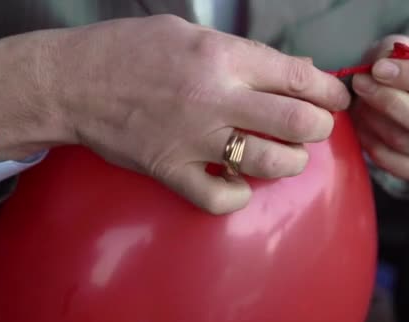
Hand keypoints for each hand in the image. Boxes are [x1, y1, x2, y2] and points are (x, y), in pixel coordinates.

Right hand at [0, 15, 349, 213]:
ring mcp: (192, 139)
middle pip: (297, 122)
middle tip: (314, 128)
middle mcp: (213, 98)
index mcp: (221, 57)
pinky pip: (220, 199)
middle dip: (319, 128)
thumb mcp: (188, 33)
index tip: (336, 99)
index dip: (330, 91)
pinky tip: (239, 184)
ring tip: (287, 156)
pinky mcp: (171, 170)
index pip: (298, 77)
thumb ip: (244, 53)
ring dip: (291, 162)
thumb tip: (295, 72)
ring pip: (269, 162)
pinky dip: (239, 196)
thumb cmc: (129, 50)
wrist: (72, 82)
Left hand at [351, 35, 408, 180]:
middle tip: (360, 83)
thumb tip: (382, 64)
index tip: (379, 69)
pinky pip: (390, 161)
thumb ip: (398, 51)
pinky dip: (368, 140)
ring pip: (405, 143)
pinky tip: (360, 121)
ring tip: (357, 99)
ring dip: (372, 119)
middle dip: (390, 103)